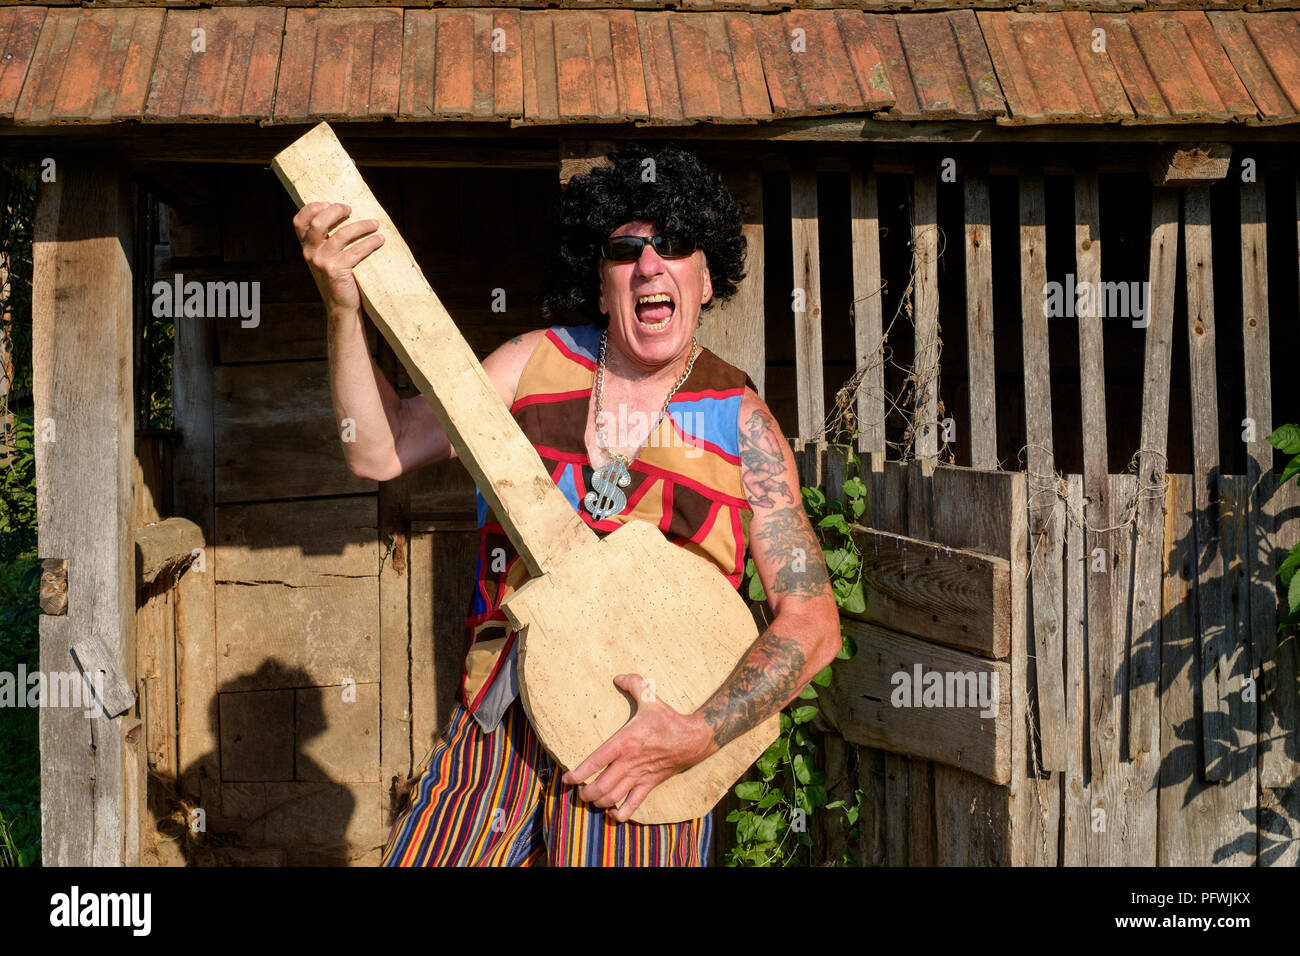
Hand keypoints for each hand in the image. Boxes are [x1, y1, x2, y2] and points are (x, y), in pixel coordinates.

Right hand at [292, 201, 384, 314]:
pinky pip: (356, 251)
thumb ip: (327, 240)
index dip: (311, 208)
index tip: (329, 203)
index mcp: (306, 247)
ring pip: (341, 235)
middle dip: (336, 211)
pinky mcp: (336, 271)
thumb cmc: (339, 277)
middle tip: (351, 209)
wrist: (341, 306)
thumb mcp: (327, 258)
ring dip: (361, 226)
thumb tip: (345, 213)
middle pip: (318, 223)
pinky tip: (380, 240)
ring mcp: (322, 262)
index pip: (299, 222)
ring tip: (375, 224)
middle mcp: (310, 253)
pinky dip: (370, 243)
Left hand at [561, 674, 717, 822]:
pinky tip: (614, 813)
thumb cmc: (668, 718)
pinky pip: (634, 804)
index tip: (566, 778)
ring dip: (599, 802)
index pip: (595, 761)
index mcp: (624, 742)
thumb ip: (633, 683)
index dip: (577, 773)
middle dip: (585, 792)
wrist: (694, 737)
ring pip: (613, 798)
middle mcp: (629, 763)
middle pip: (600, 786)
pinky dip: (621, 813)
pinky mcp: (650, 784)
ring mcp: (639, 776)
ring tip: (592, 799)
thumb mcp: (650, 697)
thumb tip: (617, 677)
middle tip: (579, 790)